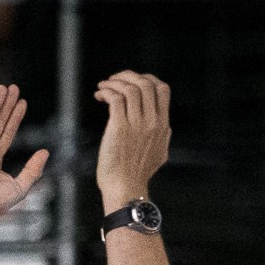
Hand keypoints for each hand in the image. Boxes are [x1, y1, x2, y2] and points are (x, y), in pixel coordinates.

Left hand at [94, 70, 170, 208]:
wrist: (125, 188)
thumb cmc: (137, 175)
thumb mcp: (160, 153)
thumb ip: (163, 137)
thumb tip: (165, 127)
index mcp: (163, 124)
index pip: (162, 89)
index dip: (147, 78)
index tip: (132, 80)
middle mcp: (152, 121)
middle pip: (145, 84)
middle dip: (127, 76)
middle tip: (113, 80)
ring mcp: (136, 124)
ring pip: (129, 88)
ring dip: (114, 82)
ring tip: (102, 86)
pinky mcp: (119, 128)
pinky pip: (115, 98)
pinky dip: (106, 91)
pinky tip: (99, 95)